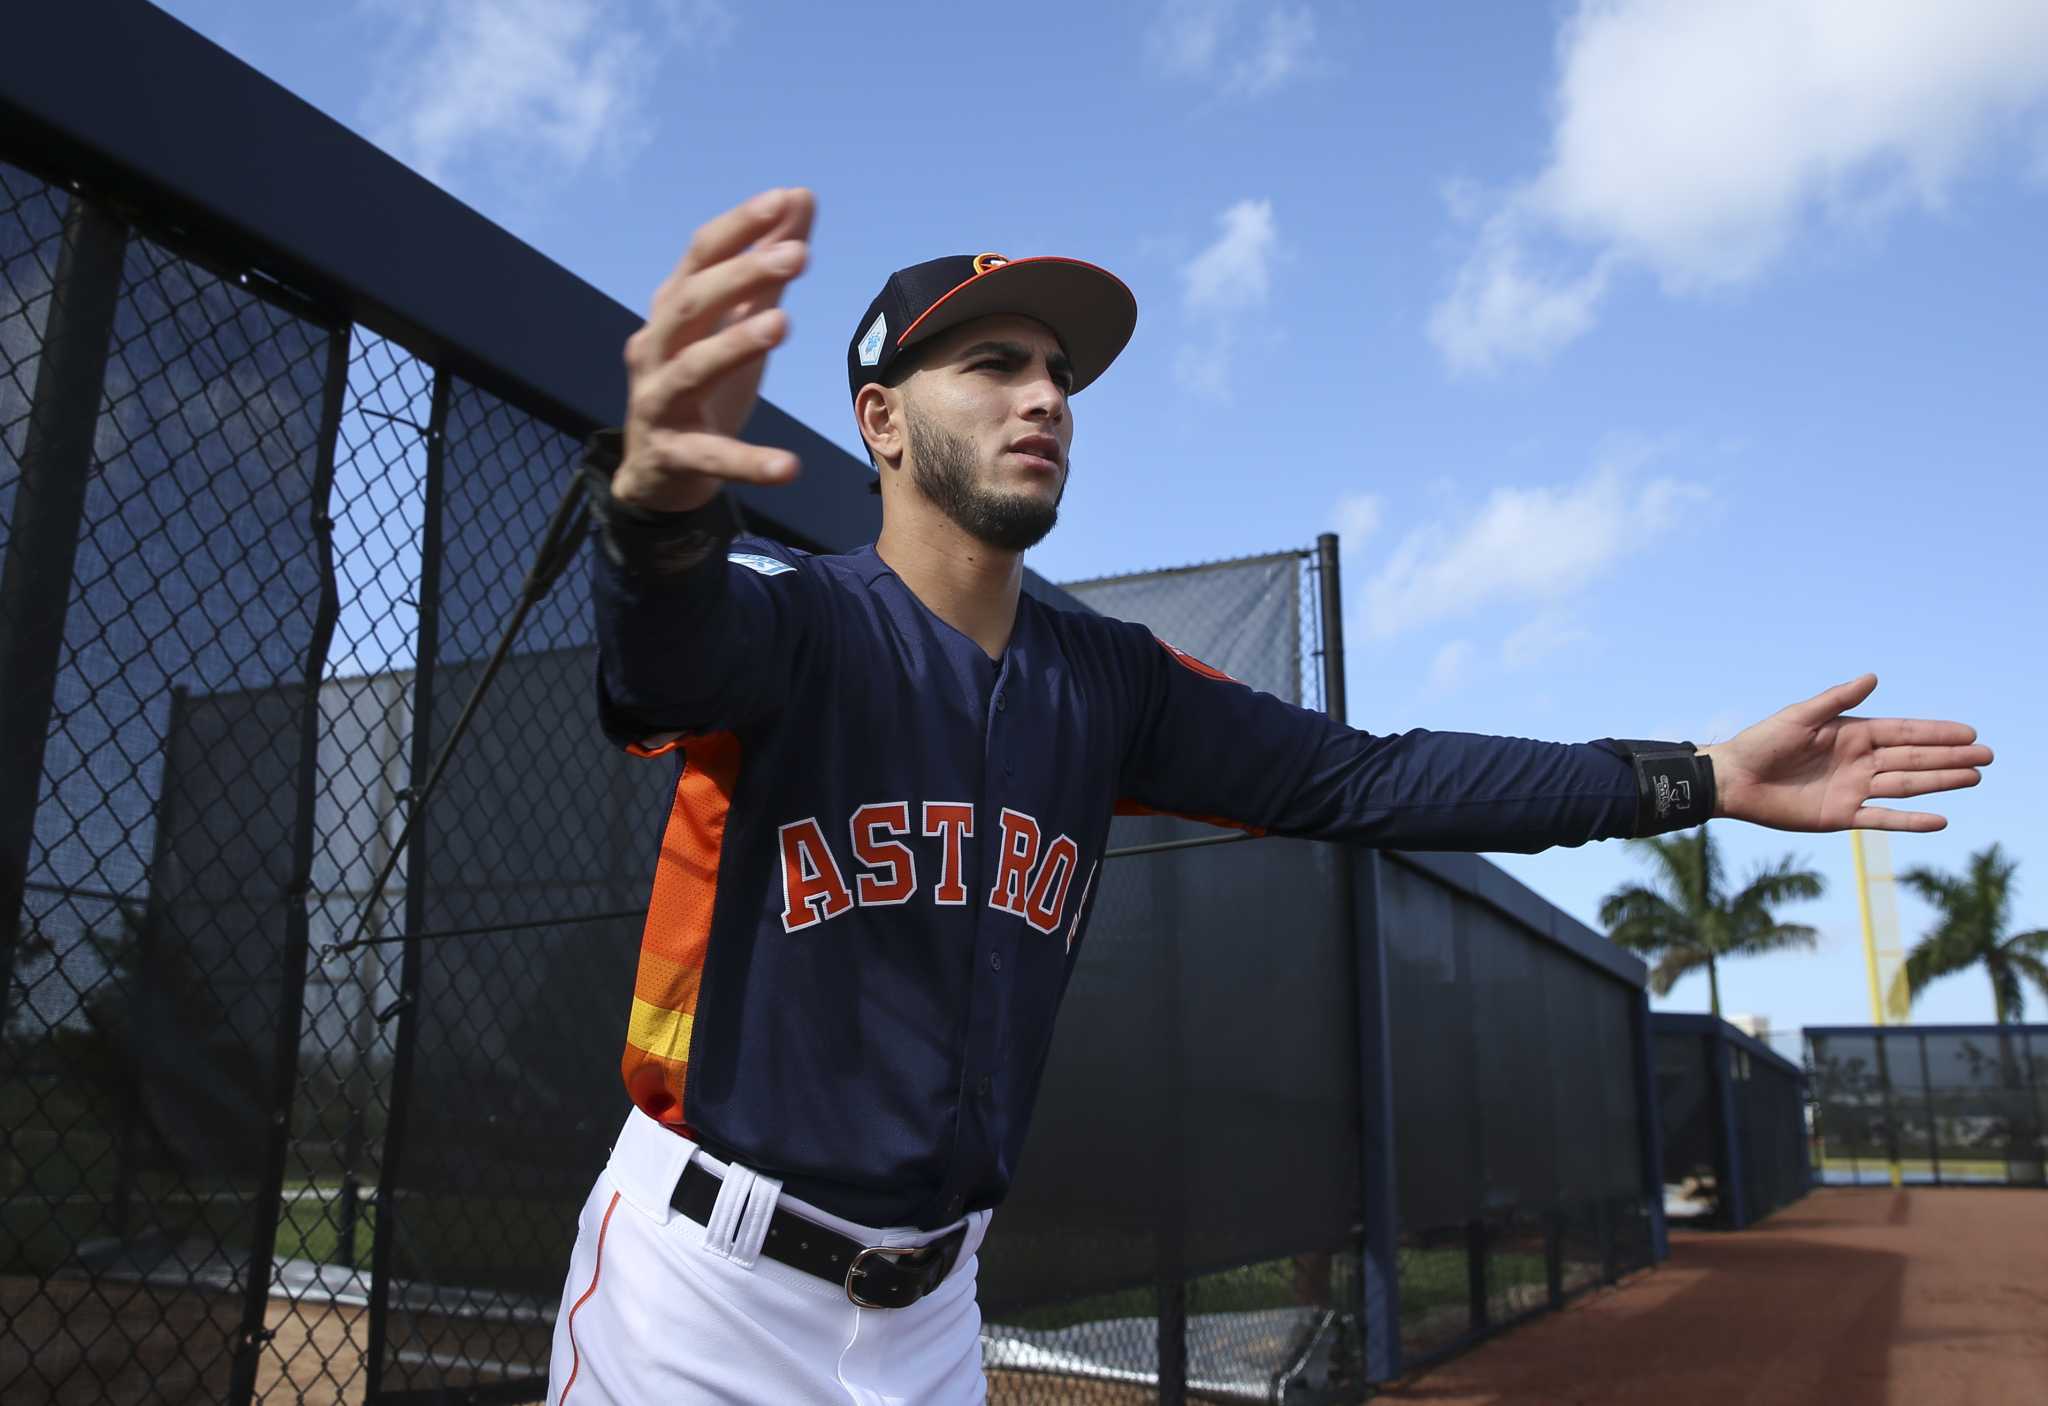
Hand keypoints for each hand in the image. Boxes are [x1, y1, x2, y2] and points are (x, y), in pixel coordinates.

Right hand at [614, 187, 815, 511]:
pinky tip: (790, 467)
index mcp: (672, 312)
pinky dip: (749, 462)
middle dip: (740, 275)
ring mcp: (658, 402)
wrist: (657, 473)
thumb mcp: (735, 324)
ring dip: (735, 344)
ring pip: (692, 369)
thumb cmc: (702, 386)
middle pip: (691, 304)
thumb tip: (799, 199)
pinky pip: (712, 457)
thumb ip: (766, 270)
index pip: (700, 257)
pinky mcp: (672, 455)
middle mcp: (655, 349)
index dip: (739, 227)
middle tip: (797, 256)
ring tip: (782, 324)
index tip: (785, 200)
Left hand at [1701, 674, 1991, 832]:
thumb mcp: (1799, 717)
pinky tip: (1940, 819)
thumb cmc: (1761, 742)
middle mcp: (1859, 762)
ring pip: (1906, 786)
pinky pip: (1883, 818)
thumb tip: (1874, 677)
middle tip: (1987, 756)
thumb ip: (1836, 700)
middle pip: (1913, 759)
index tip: (1969, 732)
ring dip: (1940, 782)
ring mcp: (1854, 789)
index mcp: (1852, 734)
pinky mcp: (1842, 816)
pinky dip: (1911, 820)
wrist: (1734, 780)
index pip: (1904, 732)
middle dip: (1950, 757)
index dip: (1936, 733)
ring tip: (1974, 777)